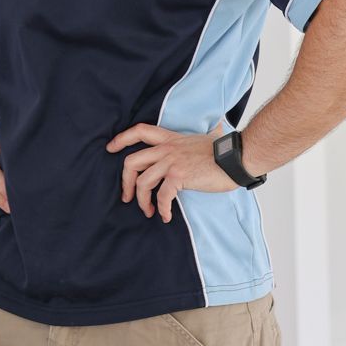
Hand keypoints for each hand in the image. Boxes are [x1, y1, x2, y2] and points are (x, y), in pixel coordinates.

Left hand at [106, 121, 236, 223]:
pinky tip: (166, 216)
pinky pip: (162, 196)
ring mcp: (172, 162)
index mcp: (170, 138)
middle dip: (125, 182)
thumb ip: (194, 138)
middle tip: (127, 197)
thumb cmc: (222, 151)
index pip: (140, 131)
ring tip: (149, 211)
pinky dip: (161, 209)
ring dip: (142, 201)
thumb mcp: (201, 138)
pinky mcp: (179, 176)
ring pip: (143, 182)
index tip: (110, 148)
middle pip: (131, 161)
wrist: (235, 157)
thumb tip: (210, 129)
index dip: (121, 138)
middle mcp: (167, 149)